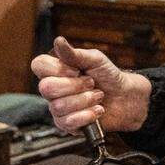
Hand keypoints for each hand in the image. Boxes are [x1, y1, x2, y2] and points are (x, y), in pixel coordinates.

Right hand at [30, 36, 151, 133]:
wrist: (125, 97)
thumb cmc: (108, 76)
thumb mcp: (95, 60)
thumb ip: (75, 53)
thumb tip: (59, 41)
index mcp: (56, 70)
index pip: (38, 65)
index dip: (57, 68)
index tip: (76, 70)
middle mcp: (53, 89)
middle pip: (46, 88)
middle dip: (75, 86)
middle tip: (91, 83)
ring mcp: (57, 107)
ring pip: (59, 106)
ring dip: (85, 100)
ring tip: (98, 96)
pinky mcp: (66, 124)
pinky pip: (67, 122)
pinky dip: (87, 115)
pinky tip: (97, 110)